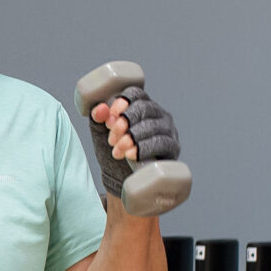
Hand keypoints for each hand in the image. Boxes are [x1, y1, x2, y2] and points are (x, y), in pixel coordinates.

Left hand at [89, 85, 179, 200]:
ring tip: (118, 151)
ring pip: (153, 126)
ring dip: (132, 138)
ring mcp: (168, 129)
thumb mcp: (101, 134)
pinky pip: (162, 143)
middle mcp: (158, 114)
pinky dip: (144, 148)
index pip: (136, 94)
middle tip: (112, 139)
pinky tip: (131, 154)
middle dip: (125, 123)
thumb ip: (98, 119)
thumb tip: (100, 109)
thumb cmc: (114, 150)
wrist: (121, 176)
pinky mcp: (172, 147)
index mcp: (141, 106)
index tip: (110, 118)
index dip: (122, 102)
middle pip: (145, 108)